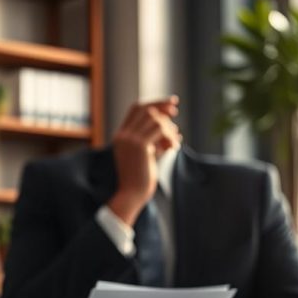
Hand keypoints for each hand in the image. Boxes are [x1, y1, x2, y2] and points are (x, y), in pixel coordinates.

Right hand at [107, 96, 180, 224]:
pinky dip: (170, 136)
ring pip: (154, 119)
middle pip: (145, 109)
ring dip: (168, 127)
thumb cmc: (140, 179)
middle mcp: (123, 135)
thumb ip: (155, 142)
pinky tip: (174, 148)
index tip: (170, 103)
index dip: (154, 103)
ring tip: (174, 141)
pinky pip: (160, 130)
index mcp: (121, 136)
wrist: (132, 195)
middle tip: (176, 110)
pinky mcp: (140, 146)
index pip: (136, 109)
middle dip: (162, 106)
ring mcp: (130, 139)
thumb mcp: (147, 156)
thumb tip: (174, 129)